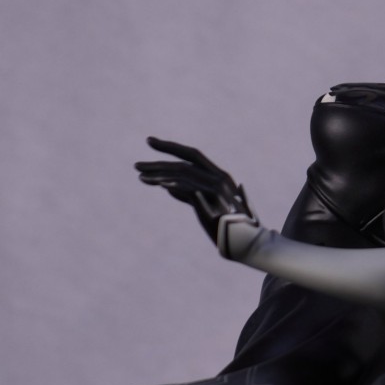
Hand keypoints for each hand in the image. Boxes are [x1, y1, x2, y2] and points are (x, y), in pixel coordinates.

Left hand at [135, 137, 254, 244]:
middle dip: (158, 164)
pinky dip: (175, 186)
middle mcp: (218, 178)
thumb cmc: (226, 227)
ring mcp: (217, 189)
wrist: (247, 243)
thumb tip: (169, 188)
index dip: (170, 147)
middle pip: (183, 164)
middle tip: (136, 166)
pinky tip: (159, 186)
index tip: (149, 141)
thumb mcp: (204, 206)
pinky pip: (191, 190)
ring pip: (184, 175)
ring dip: (160, 176)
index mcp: (217, 176)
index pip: (191, 154)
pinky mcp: (215, 203)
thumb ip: (188, 194)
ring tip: (141, 177)